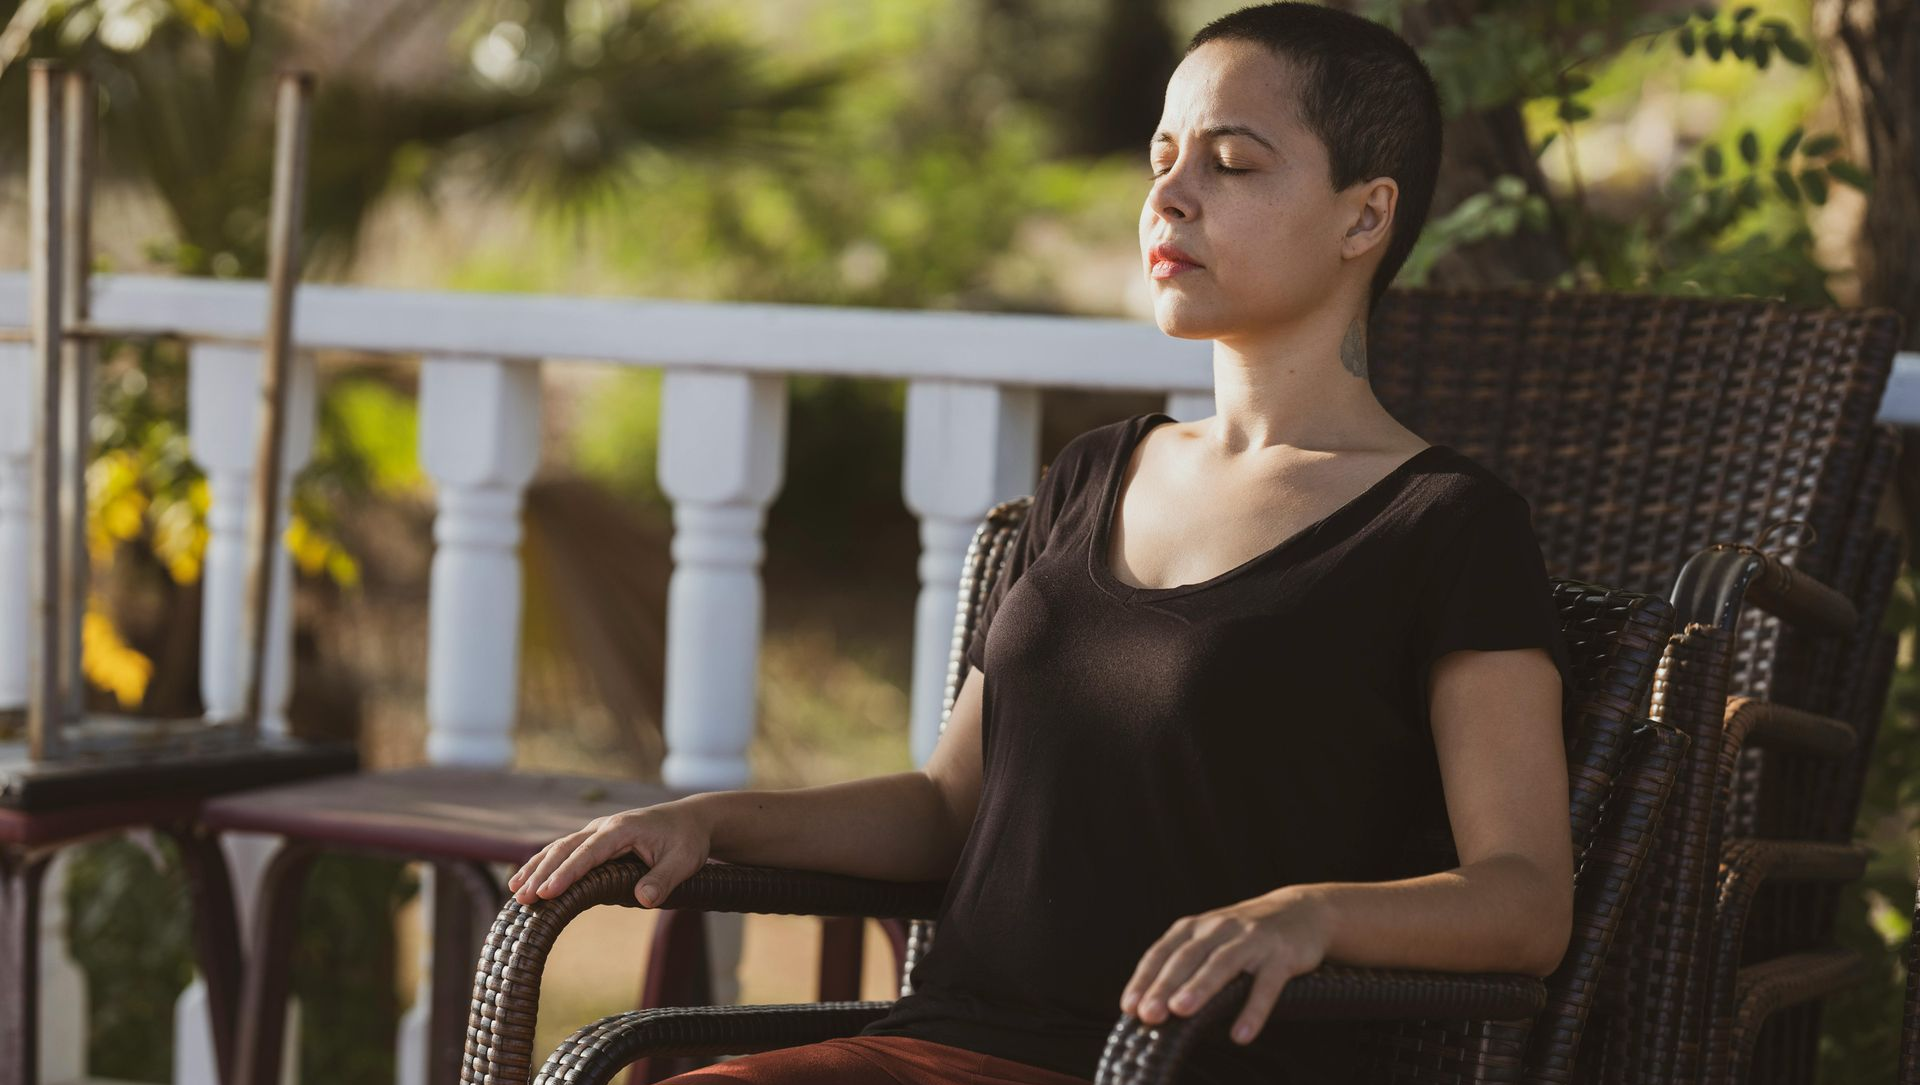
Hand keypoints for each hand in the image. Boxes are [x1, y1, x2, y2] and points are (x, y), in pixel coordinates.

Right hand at [507, 799, 713, 907]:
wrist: (690, 821)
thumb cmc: (687, 841)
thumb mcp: (684, 861)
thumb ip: (664, 880)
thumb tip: (644, 899)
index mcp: (622, 829)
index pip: (589, 853)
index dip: (567, 874)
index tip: (547, 892)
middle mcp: (604, 827)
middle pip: (566, 849)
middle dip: (543, 873)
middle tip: (522, 898)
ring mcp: (597, 832)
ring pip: (559, 848)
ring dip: (537, 868)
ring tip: (515, 892)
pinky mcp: (595, 841)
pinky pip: (564, 851)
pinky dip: (544, 864)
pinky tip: (525, 880)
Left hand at [1118, 887, 1331, 1045]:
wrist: (1302, 911)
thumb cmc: (1244, 935)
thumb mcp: (1211, 940)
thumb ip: (1185, 965)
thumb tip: (1152, 1005)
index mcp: (1196, 927)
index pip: (1163, 952)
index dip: (1145, 979)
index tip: (1129, 1006)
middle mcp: (1219, 928)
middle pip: (1187, 957)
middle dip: (1165, 986)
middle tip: (1149, 1014)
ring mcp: (1252, 939)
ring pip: (1222, 963)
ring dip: (1200, 987)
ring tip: (1181, 1011)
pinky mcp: (1282, 955)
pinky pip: (1266, 985)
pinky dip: (1253, 1009)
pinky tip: (1240, 1034)